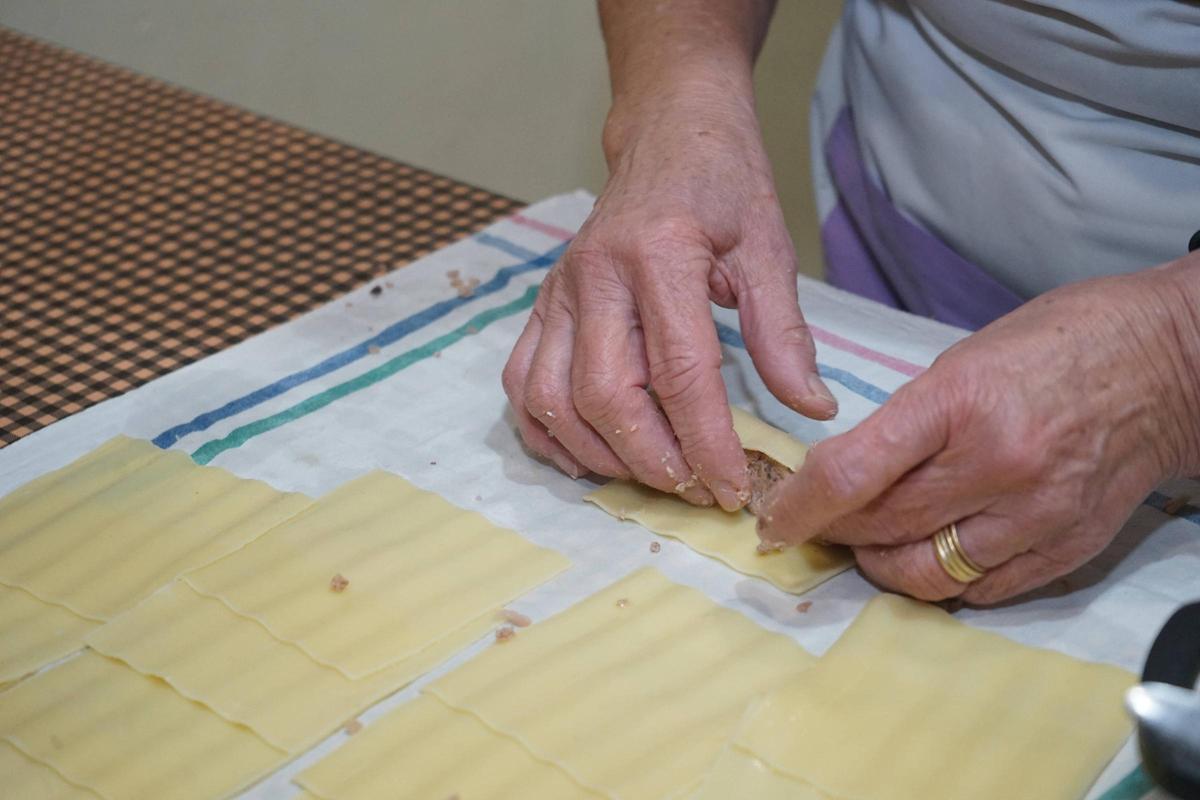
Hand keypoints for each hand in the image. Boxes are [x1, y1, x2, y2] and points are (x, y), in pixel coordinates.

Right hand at [502, 85, 836, 509]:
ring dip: (599, 455)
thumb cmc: (722, 186)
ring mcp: (557, 292)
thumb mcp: (768, 248)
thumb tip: (811, 408)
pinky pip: (521, 383)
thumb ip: (783, 333)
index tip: (731, 488)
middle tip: (694, 489)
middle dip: (651, 461)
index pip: (679, 373)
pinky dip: (547, 432)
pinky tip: (590, 453)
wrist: (667, 134)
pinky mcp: (540, 305)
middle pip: (605, 395)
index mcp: (659, 255)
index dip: (706, 443)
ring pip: (551, 399)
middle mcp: (594, 275)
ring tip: (651, 476)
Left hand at [758, 264, 1199, 602]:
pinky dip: (942, 580)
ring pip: (927, 575)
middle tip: (819, 525)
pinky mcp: (1068, 546)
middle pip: (882, 528)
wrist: (1166, 364)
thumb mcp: (962, 359)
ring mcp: (1037, 513)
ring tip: (871, 545)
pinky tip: (929, 555)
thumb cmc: (1057, 344)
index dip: (799, 507)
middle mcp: (998, 465)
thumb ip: (907, 422)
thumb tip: (850, 474)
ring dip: (882, 566)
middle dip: (835, 533)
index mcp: (959, 402)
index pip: (852, 475)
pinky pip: (982, 589)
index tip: (775, 520)